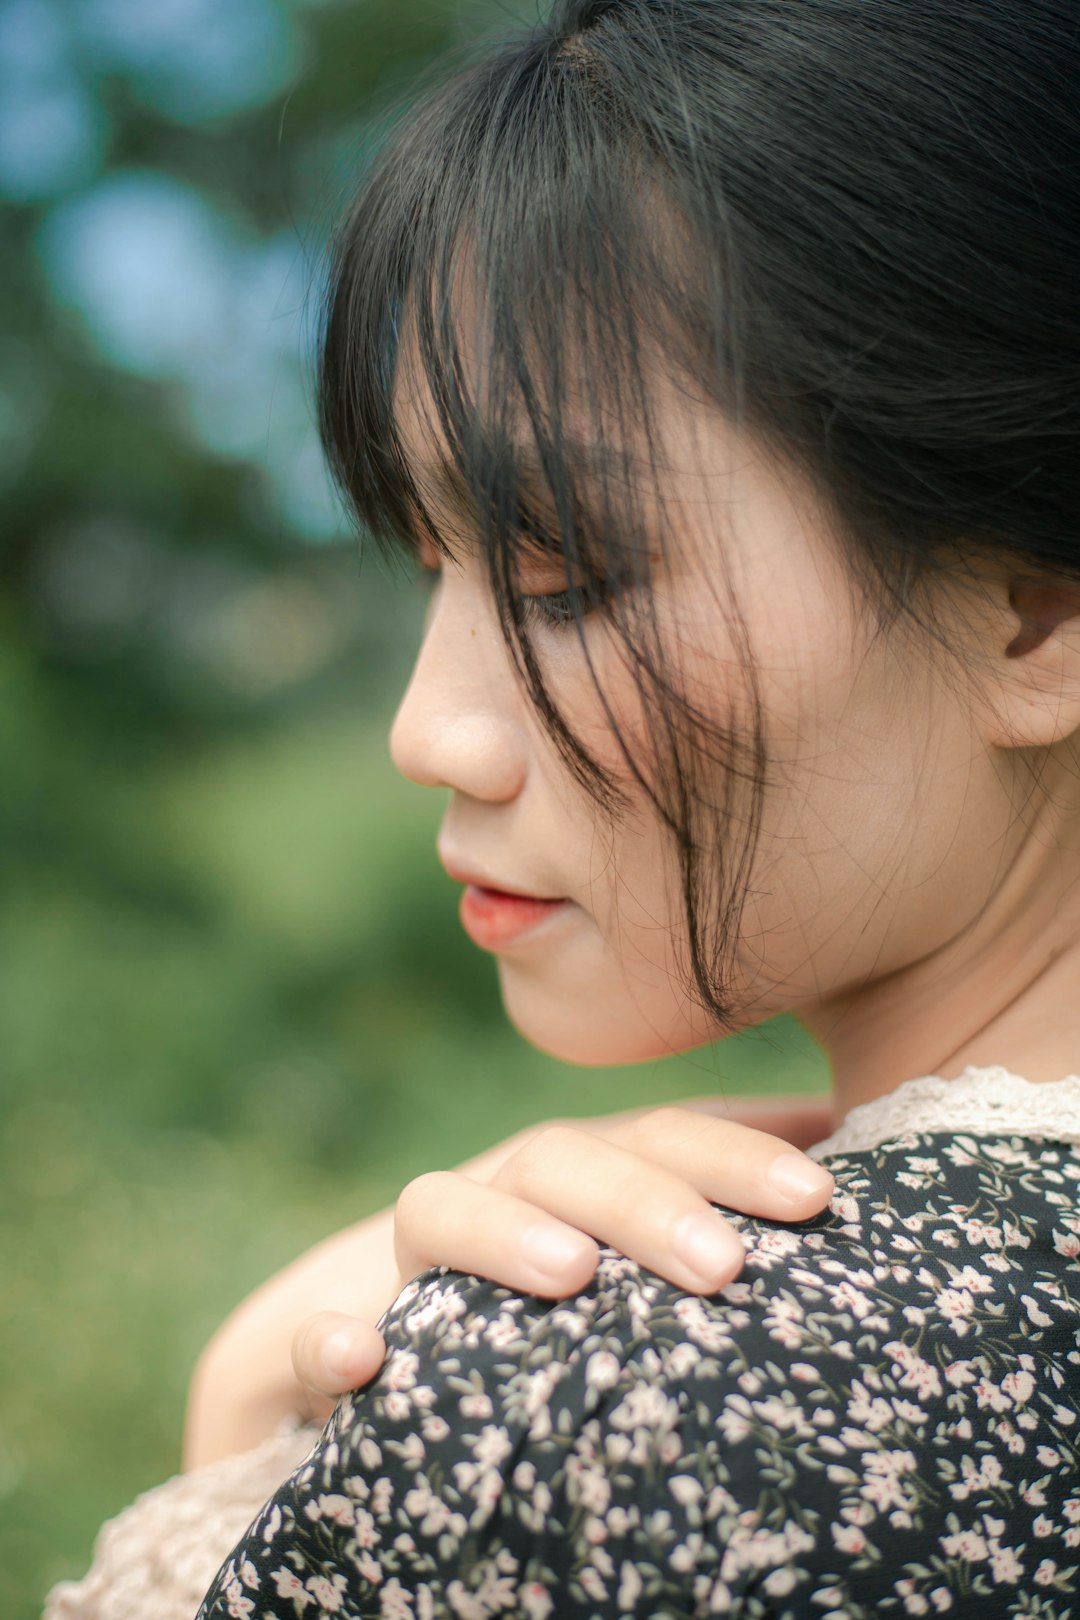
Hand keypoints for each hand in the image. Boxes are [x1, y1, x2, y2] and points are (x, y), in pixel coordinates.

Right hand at [288, 1091, 834, 1409]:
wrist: (395, 1387)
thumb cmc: (560, 1324)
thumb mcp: (644, 1266)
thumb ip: (720, 1201)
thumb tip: (841, 1138)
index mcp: (577, 1184)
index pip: (652, 1138)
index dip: (730, 1154)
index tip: (816, 1197)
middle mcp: (495, 1206)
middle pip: (558, 1160)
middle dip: (641, 1199)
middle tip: (724, 1265)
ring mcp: (409, 1274)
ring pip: (435, 1211)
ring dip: (500, 1229)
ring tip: (572, 1274)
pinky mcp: (331, 1359)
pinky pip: (305, 1343)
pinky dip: (324, 1343)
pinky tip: (359, 1357)